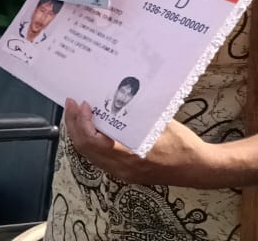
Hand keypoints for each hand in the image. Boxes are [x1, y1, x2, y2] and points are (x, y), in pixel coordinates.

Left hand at [63, 99, 220, 187]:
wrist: (200, 169)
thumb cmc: (183, 144)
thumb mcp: (157, 123)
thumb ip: (133, 117)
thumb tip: (112, 99)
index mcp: (130, 156)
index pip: (92, 142)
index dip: (82, 122)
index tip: (82, 104)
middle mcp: (122, 169)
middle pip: (85, 148)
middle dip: (74, 124)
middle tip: (71, 104)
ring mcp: (122, 173)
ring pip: (89, 154)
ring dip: (80, 133)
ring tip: (76, 113)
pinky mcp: (125, 173)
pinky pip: (99, 158)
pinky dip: (90, 142)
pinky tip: (92, 127)